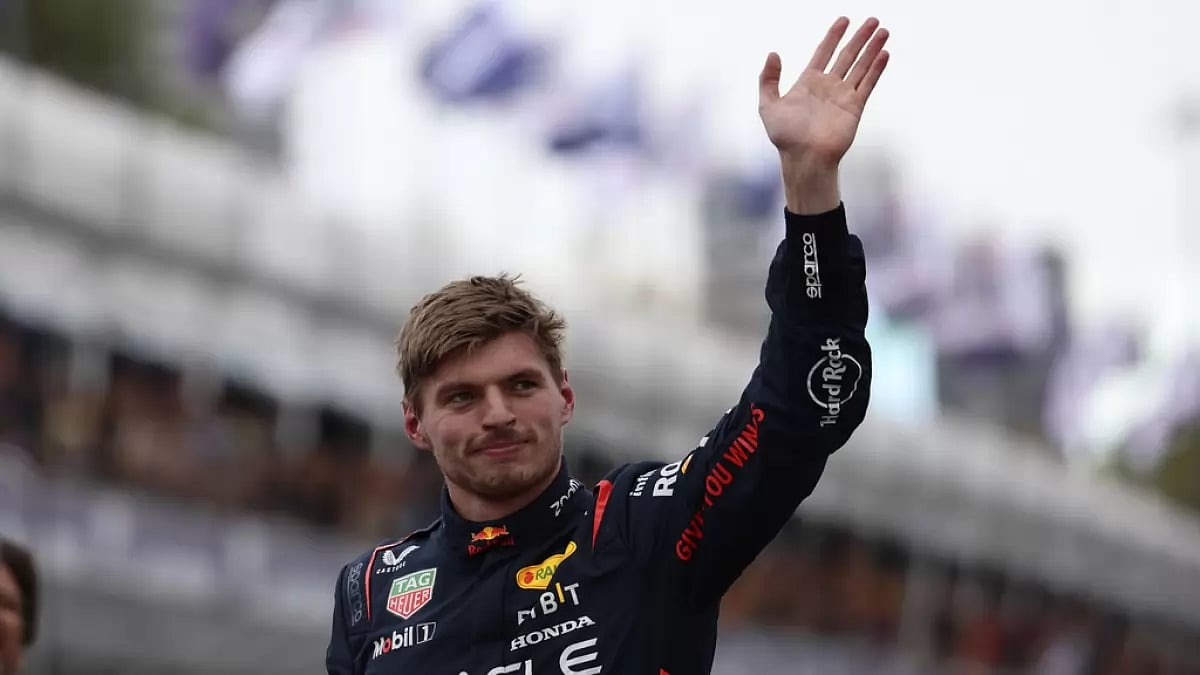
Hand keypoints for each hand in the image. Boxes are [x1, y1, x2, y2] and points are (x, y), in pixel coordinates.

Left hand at [759, 17, 889, 169]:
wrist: (805, 158)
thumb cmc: (785, 137)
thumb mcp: (768, 106)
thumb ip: (768, 80)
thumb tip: (773, 54)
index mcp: (808, 83)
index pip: (824, 52)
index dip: (833, 36)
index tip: (844, 20)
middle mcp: (828, 87)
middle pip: (847, 55)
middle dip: (859, 37)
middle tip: (872, 20)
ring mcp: (842, 96)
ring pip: (860, 66)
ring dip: (872, 49)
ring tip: (883, 32)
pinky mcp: (854, 107)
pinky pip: (867, 84)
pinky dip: (876, 69)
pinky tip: (883, 54)